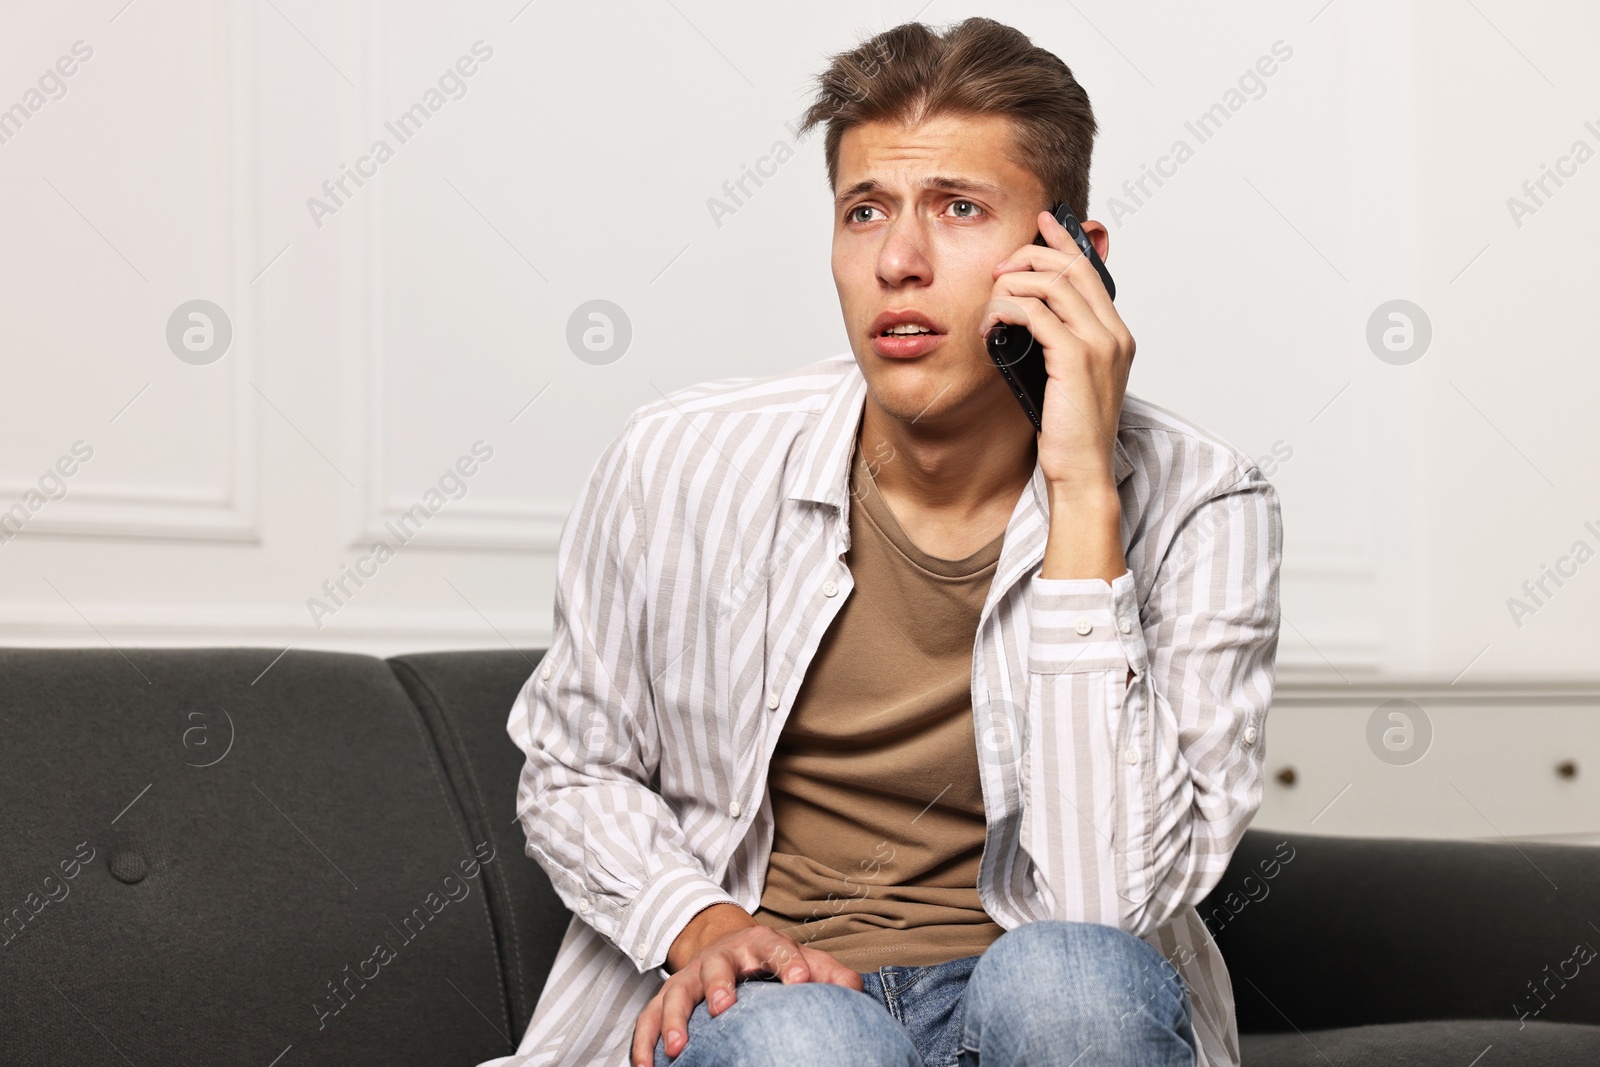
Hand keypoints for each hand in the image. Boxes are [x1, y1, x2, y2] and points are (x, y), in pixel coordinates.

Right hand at [631, 925, 861, 1065]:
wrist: (723, 941)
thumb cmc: (769, 960)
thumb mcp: (801, 959)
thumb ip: (827, 974)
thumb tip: (855, 991)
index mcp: (758, 945)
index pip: (776, 948)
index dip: (789, 962)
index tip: (801, 981)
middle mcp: (720, 958)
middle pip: (716, 967)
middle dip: (719, 986)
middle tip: (724, 1008)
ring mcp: (690, 977)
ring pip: (676, 994)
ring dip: (674, 1021)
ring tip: (678, 1050)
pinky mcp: (667, 996)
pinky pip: (648, 1018)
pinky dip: (643, 1042)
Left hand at [982, 208, 1134, 493]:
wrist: (1083, 474)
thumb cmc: (1071, 434)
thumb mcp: (1065, 380)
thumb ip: (1056, 346)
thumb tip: (1025, 320)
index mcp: (1116, 336)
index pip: (1090, 272)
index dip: (1063, 243)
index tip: (1041, 224)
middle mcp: (1114, 334)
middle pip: (1072, 268)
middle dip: (1031, 257)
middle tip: (999, 268)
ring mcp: (1099, 345)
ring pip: (1051, 285)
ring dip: (1012, 286)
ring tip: (990, 304)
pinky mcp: (1076, 359)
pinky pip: (1036, 313)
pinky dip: (1007, 311)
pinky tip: (990, 326)